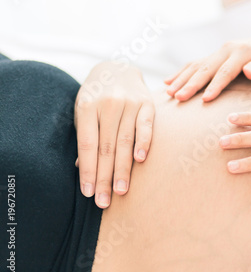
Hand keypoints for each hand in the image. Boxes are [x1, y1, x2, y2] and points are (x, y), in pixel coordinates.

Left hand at [75, 62, 154, 208]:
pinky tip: (140, 160)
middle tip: (104, 202)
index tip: (89, 193)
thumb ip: (85, 137)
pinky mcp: (147, 103)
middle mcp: (107, 104)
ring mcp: (129, 103)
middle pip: (106, 147)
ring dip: (123, 168)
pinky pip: (146, 126)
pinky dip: (144, 142)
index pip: (87, 145)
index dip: (88, 171)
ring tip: (121, 190)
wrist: (117, 69)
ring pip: (125, 141)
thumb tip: (82, 170)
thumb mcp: (83, 112)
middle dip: (105, 177)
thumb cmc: (96, 98)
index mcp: (87, 106)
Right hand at [164, 34, 250, 101]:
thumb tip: (248, 71)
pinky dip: (180, 72)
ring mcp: (218, 52)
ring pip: (196, 65)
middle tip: (178, 98)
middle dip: (190, 83)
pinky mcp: (214, 56)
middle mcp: (226, 50)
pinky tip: (168, 82)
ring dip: (181, 78)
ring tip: (168, 93)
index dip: (215, 85)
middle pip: (205, 68)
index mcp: (241, 52)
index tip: (205, 99)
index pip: (226, 71)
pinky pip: (194, 63)